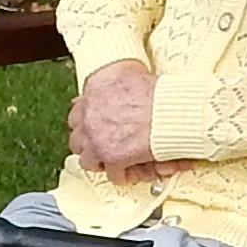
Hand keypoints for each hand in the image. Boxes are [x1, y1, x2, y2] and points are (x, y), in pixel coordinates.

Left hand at [69, 59, 160, 177]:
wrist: (170, 109)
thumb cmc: (157, 91)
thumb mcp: (129, 71)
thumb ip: (112, 78)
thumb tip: (101, 87)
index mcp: (92, 95)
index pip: (76, 114)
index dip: (88, 122)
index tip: (97, 125)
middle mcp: (88, 118)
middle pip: (77, 139)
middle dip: (90, 143)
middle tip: (104, 145)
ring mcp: (97, 140)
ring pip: (87, 160)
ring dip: (101, 160)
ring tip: (115, 161)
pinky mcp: (111, 159)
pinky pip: (113, 175)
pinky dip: (124, 174)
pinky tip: (133, 171)